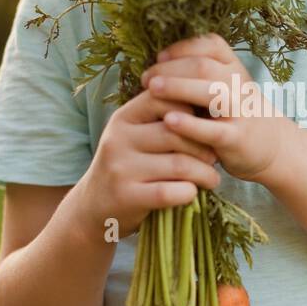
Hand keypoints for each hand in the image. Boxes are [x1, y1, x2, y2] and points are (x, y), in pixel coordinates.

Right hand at [77, 84, 221, 237]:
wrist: (93, 207)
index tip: (205, 126)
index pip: (163, 98)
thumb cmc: (127, 166)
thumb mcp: (134, 136)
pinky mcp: (127, 197)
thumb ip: (161, 120)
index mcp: (123, 118)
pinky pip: (170, 192)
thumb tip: (209, 105)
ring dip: (204, 173)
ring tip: (211, 178)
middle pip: (176, 133)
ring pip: (179, 164)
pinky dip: (189, 193)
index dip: (191, 110)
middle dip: (204, 146)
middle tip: (214, 158)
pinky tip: (192, 192)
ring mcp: (120, 168)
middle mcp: (118, 139)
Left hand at [139, 33, 293, 183]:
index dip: (182, 47)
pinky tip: (169, 121)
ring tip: (152, 90)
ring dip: (178, 88)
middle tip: (146, 78)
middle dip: (171, 68)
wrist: (272, 146)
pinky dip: (190, 125)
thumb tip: (157, 64)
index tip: (159, 57)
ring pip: (211, 92)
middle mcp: (239, 84)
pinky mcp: (237, 138)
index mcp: (234, 67)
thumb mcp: (225, 86)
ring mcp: (240, 111)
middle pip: (204, 66)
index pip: (210, 44)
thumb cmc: (234, 113)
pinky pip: (213, 130)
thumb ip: (199, 74)